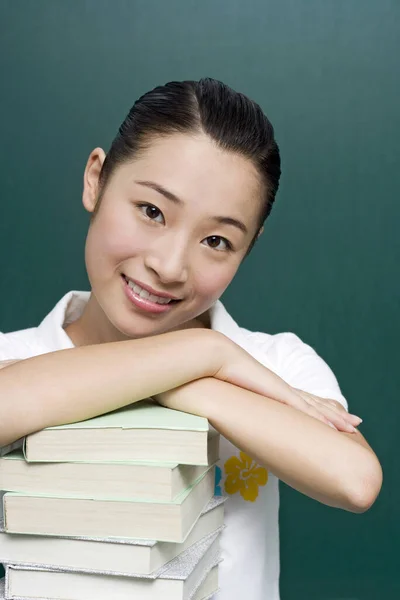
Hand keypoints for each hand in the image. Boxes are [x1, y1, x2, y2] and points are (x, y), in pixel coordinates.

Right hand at [211, 337, 360, 432]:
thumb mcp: (230, 394)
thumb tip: (226, 413)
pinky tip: (335, 427)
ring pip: (316, 407)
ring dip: (335, 418)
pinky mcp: (280, 393)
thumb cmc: (217, 375)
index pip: (300, 401)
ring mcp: (282, 390)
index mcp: (271, 390)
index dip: (316, 409)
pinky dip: (321, 418)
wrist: (218, 357)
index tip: (330, 417)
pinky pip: (306, 409)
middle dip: (335, 414)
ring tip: (353, 427)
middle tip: (355, 423)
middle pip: (314, 403)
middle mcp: (281, 389)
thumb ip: (234, 403)